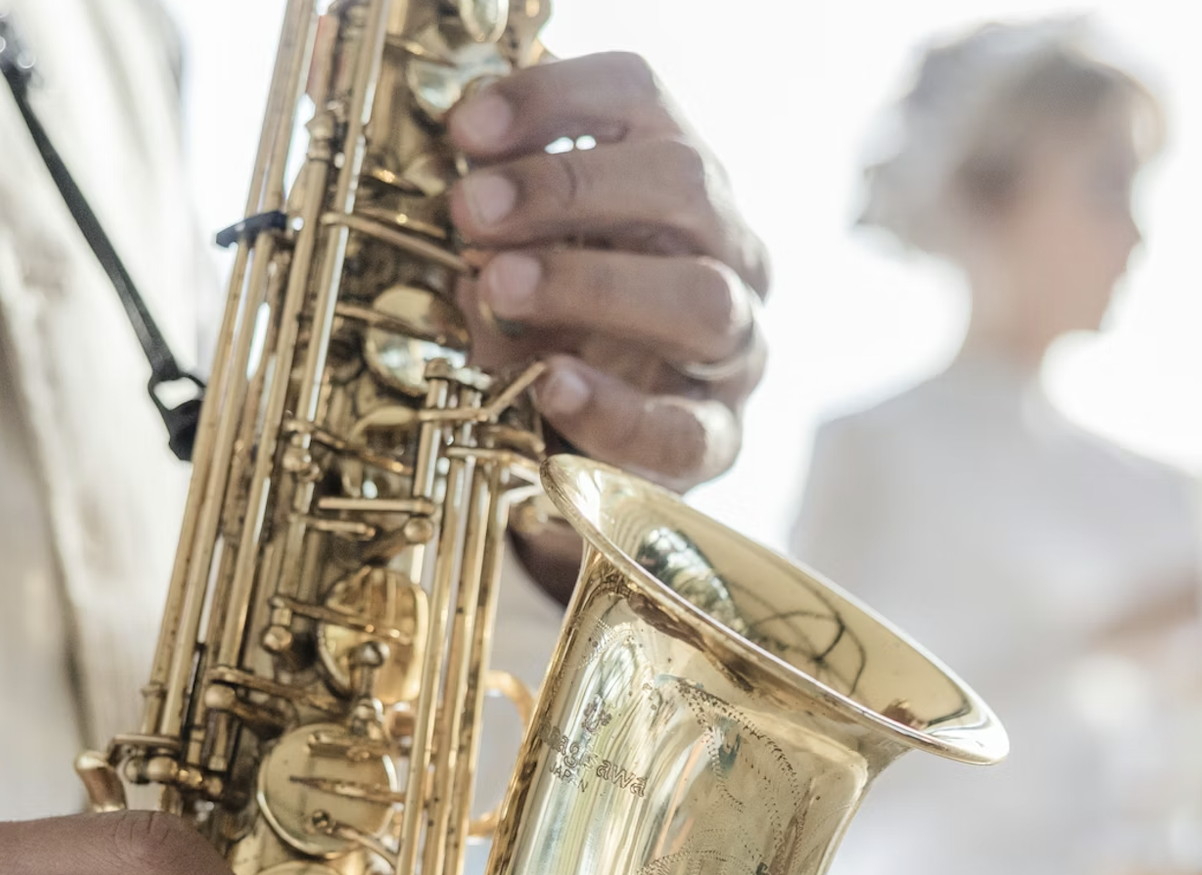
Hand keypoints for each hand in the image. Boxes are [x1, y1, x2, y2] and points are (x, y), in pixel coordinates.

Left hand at [448, 52, 768, 513]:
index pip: (639, 98)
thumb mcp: (522, 250)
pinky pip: (685, 426)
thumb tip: (466, 211)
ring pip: (703, 297)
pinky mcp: (720, 436)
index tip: (467, 130)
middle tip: (472, 212)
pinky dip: (615, 405)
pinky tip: (553, 385)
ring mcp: (735, 344)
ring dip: (592, 286)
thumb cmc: (556, 324)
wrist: (592, 450)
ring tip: (500, 289)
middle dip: (567, 188)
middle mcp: (726, 247)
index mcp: (674, 178)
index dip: (554, 99)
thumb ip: (500, 224)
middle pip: (684, 183)